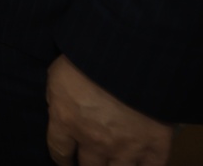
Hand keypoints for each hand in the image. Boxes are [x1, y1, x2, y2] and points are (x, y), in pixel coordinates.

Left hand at [46, 55, 173, 165]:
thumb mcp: (58, 75)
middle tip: (89, 160)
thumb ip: (58, 98)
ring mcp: (125, 147)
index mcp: (66, 122)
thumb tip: (60, 109)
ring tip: (112, 162)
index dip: (62, 158)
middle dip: (87, 164)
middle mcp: (93, 141)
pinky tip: (140, 163)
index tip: (65, 159)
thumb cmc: (86, 58)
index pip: (59, 152)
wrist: (129, 56)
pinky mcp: (153, 146)